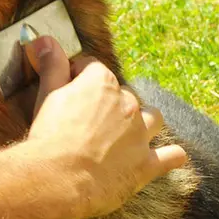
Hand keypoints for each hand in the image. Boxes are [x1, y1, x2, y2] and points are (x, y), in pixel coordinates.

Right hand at [23, 36, 186, 218]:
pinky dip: (170, 155)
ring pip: (153, 117)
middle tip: (85, 122)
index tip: (65, 90)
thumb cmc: (49, 136)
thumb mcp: (46, 94)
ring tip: (126, 132)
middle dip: (107, 103)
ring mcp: (140, 134)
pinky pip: (172, 155)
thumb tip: (45, 39)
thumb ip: (51, 65)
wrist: (59, 179)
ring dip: (143, 122)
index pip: (91, 68)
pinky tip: (166, 157)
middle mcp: (127, 103)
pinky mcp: (147, 164)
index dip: (76, 78)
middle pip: (122, 94)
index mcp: (101, 82)